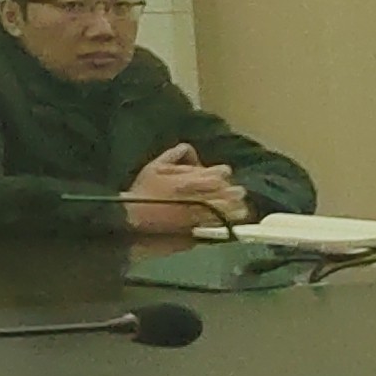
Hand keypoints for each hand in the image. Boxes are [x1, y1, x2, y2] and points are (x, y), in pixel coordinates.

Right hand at [123, 146, 250, 232]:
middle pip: (223, 194)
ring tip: (242, 209)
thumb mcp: (153, 167)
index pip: (214, 175)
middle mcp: (197, 196)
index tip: (225, 172)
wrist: (133, 216)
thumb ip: (172, 155)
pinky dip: (225, 223)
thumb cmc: (142, 191)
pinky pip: (215, 224)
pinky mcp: (195, 227)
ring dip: (234, 209)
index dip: (222, 173)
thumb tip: (186, 147)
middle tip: (240, 191)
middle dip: (233, 192)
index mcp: (188, 181)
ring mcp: (197, 213)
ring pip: (223, 210)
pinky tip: (231, 223)